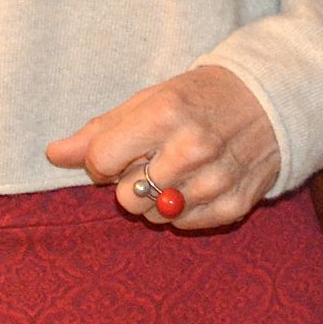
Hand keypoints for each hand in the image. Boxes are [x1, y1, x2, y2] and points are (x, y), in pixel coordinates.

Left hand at [45, 64, 281, 231]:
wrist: (269, 101)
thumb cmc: (197, 98)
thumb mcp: (148, 100)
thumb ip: (100, 130)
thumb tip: (54, 154)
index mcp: (166, 114)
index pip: (102, 159)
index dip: (101, 160)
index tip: (116, 151)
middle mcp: (192, 148)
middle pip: (127, 196)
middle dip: (128, 183)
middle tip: (147, 163)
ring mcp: (217, 179)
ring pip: (155, 215)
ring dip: (155, 198)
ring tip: (173, 172)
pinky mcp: (236, 204)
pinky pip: (186, 225)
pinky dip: (182, 211)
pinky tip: (193, 184)